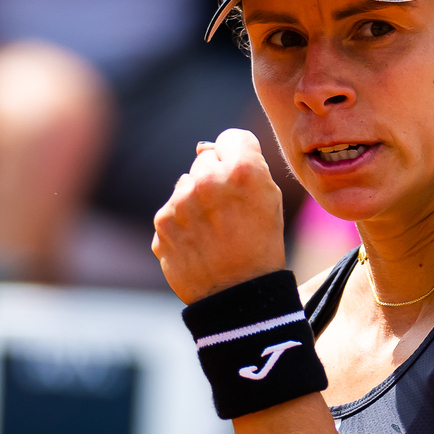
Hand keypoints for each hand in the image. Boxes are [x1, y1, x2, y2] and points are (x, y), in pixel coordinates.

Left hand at [153, 129, 286, 304]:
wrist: (238, 295)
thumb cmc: (261, 245)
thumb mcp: (270, 199)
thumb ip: (245, 165)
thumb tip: (204, 150)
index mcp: (243, 170)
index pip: (231, 138)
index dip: (239, 157)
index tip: (242, 178)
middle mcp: (208, 180)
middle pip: (206, 159)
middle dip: (215, 178)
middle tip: (229, 210)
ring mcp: (181, 201)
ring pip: (186, 184)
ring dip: (196, 200)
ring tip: (215, 230)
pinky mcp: (163, 222)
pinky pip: (173, 208)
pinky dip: (183, 222)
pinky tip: (200, 241)